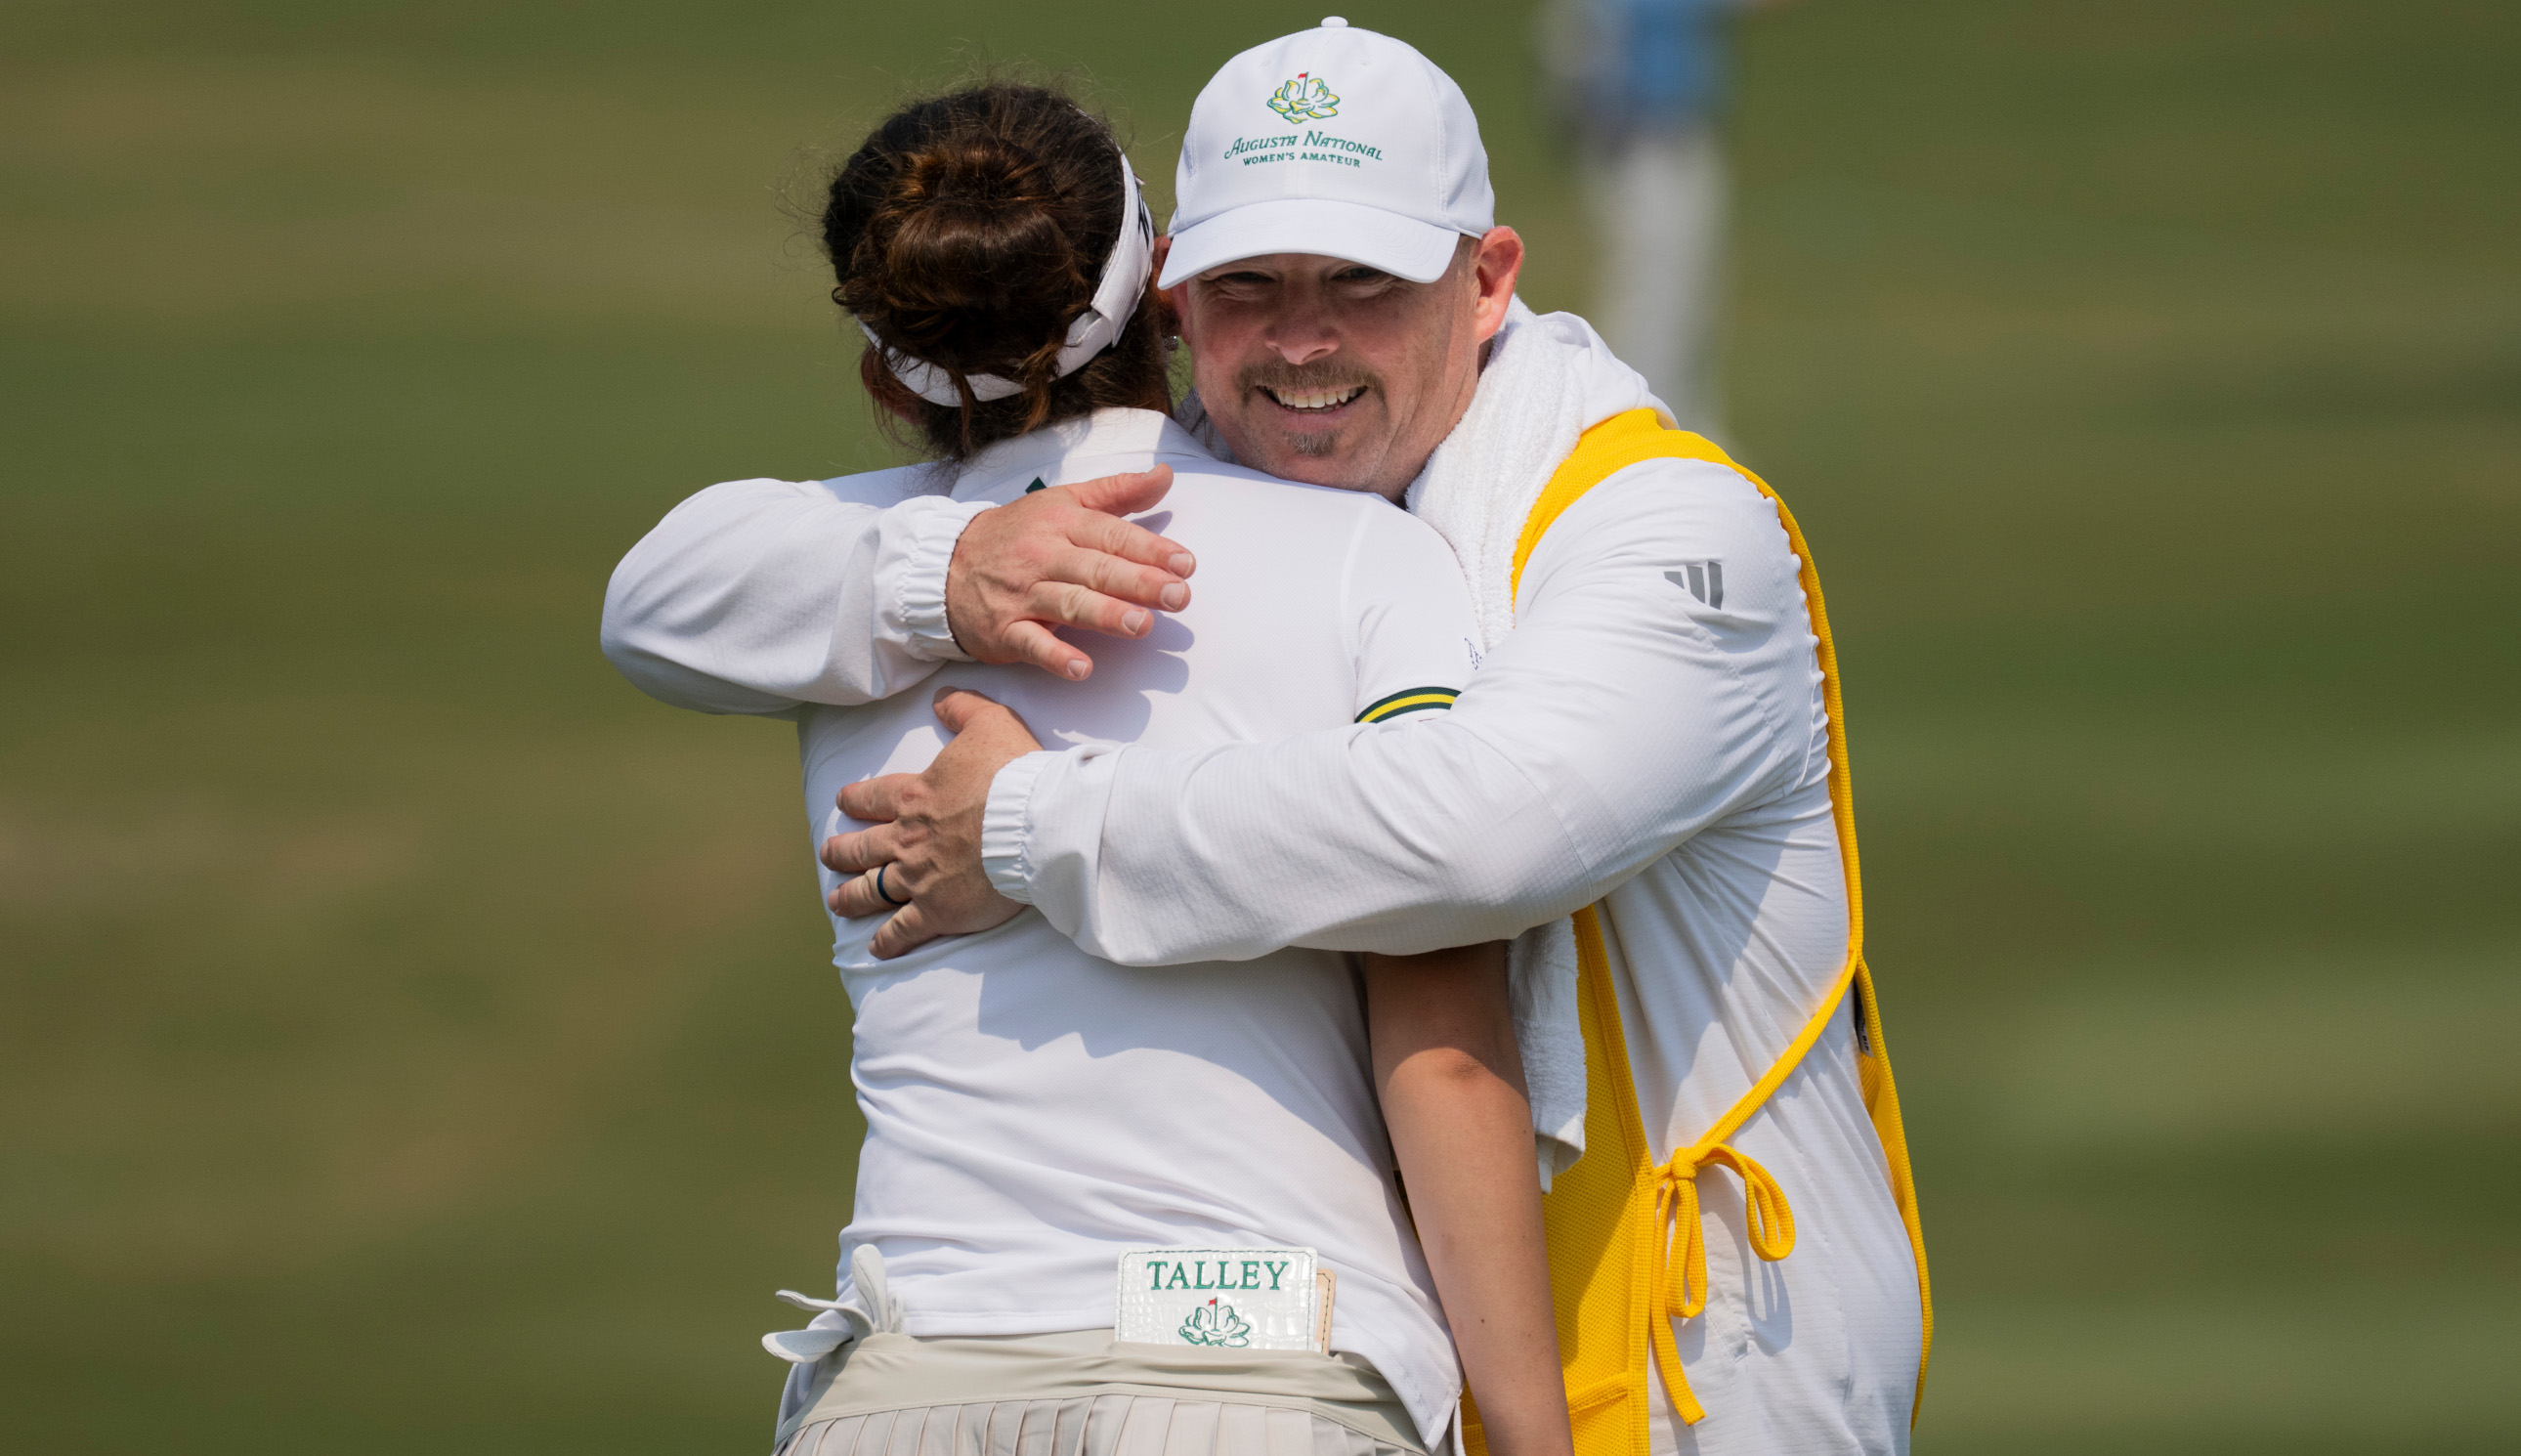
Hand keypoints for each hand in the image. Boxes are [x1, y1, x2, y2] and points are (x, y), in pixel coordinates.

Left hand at [820, 688, 1044, 957]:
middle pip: (860, 847)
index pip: (871, 796)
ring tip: (837, 902)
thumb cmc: (1015, 773)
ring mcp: (918, 877)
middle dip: (841, 851)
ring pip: (871, 889)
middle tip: (829, 854)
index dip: (854, 798)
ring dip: (850, 896)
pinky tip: (875, 948)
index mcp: (914, 795)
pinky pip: (903, 930)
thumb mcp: (990, 723)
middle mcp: (906, 837)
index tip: (843, 802)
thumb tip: (940, 698)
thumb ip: (962, 708)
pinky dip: (887, 940)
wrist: (1034, 823)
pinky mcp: (938, 911)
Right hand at [945, 465, 1195, 680]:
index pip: (1111, 535)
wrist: (944, 565)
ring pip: (1068, 604)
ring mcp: (1023, 595)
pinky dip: (1055, 657)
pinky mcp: (1005, 630)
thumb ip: (1117, 492)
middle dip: (1138, 582)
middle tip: (1178, 596)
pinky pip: (1031, 644)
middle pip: (1096, 569)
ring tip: (1141, 625)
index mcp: (1061, 522)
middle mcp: (1043, 556)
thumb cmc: (1016, 534)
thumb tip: (1165, 476)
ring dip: (1105, 615)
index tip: (1186, 564)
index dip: (1150, 549)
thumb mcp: (1062, 503)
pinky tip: (1082, 668)